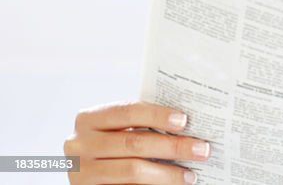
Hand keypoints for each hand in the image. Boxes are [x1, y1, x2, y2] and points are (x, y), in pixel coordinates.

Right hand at [63, 100, 210, 183]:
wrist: (94, 174)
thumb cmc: (115, 145)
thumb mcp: (121, 130)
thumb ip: (143, 123)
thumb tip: (189, 123)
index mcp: (88, 119)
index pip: (128, 111)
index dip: (157, 115)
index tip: (185, 121)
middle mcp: (78, 144)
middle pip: (134, 143)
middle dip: (173, 146)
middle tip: (202, 149)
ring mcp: (80, 172)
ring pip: (132, 170)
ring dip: (167, 174)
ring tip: (191, 175)